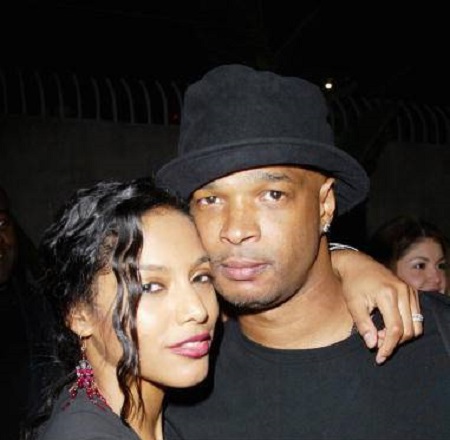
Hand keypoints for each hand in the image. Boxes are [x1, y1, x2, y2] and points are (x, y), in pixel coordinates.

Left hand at [330, 248, 421, 363]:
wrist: (357, 263)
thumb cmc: (353, 283)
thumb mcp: (353, 304)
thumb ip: (363, 325)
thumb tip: (372, 345)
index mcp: (388, 294)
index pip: (395, 329)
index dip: (388, 346)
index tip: (379, 357)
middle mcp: (403, 291)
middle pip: (408, 329)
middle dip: (394, 342)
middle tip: (376, 342)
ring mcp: (409, 290)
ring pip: (416, 324)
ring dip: (402, 335)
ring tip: (381, 333)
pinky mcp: (411, 291)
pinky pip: (416, 315)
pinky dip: (406, 325)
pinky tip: (388, 324)